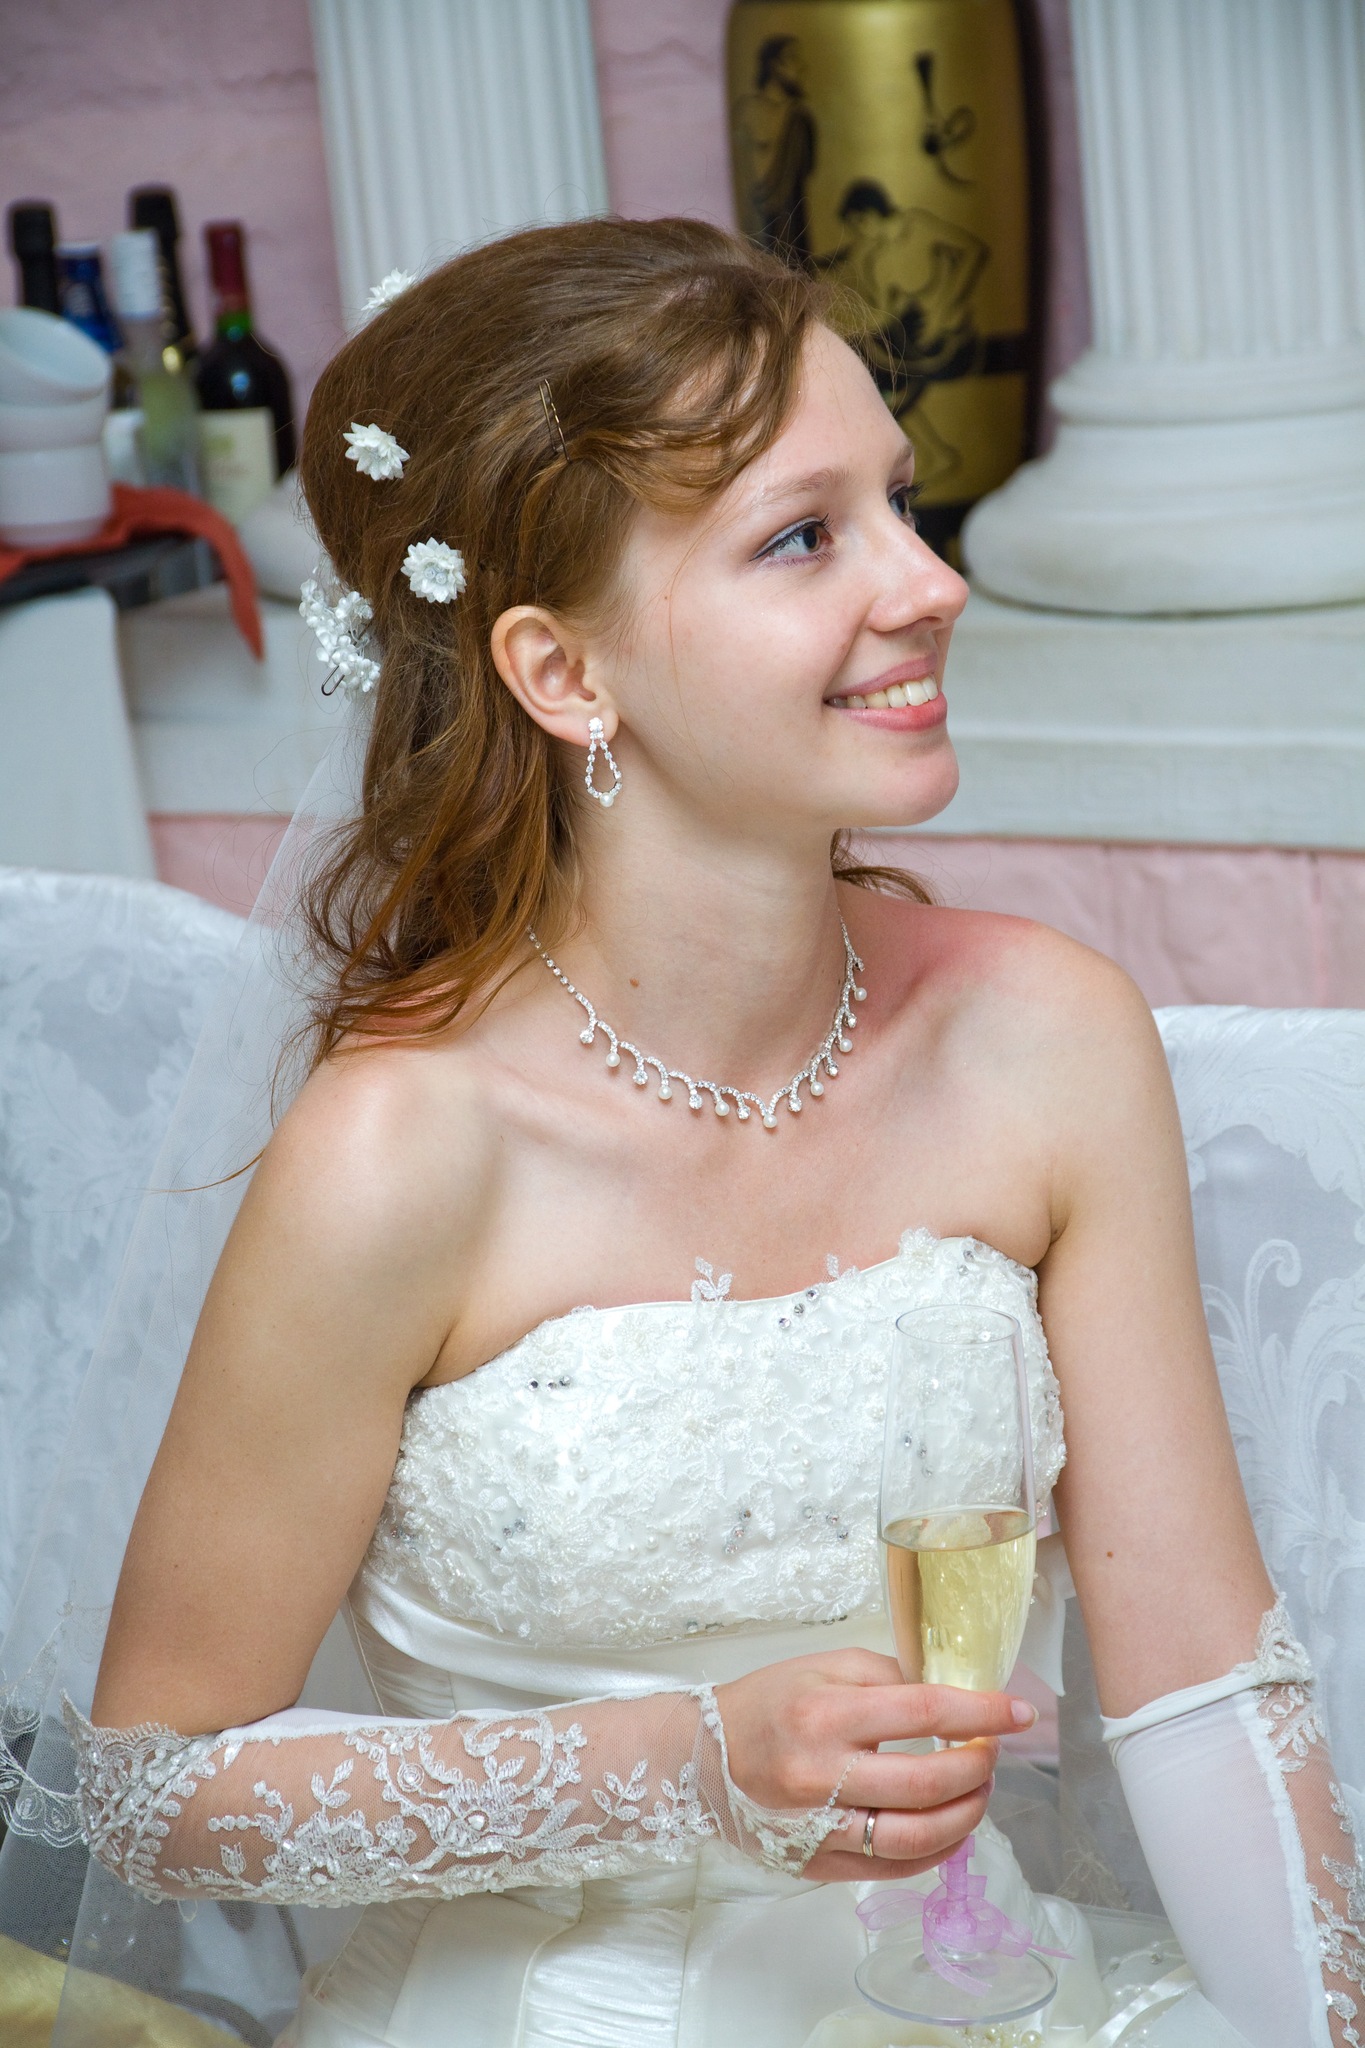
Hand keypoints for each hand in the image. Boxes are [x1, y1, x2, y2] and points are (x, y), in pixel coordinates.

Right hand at [713, 1648, 1035, 1882]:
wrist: (702, 1760)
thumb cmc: (765, 1704)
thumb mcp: (823, 1668)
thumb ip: (888, 1676)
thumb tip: (949, 1695)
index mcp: (825, 1715)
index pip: (924, 1711)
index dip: (981, 1712)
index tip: (1018, 1712)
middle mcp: (823, 1776)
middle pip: (928, 1783)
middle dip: (978, 1768)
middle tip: (990, 1752)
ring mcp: (820, 1829)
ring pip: (917, 1839)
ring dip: (966, 1816)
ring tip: (978, 1792)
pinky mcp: (819, 1865)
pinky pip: (893, 1869)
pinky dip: (935, 1851)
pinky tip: (950, 1828)